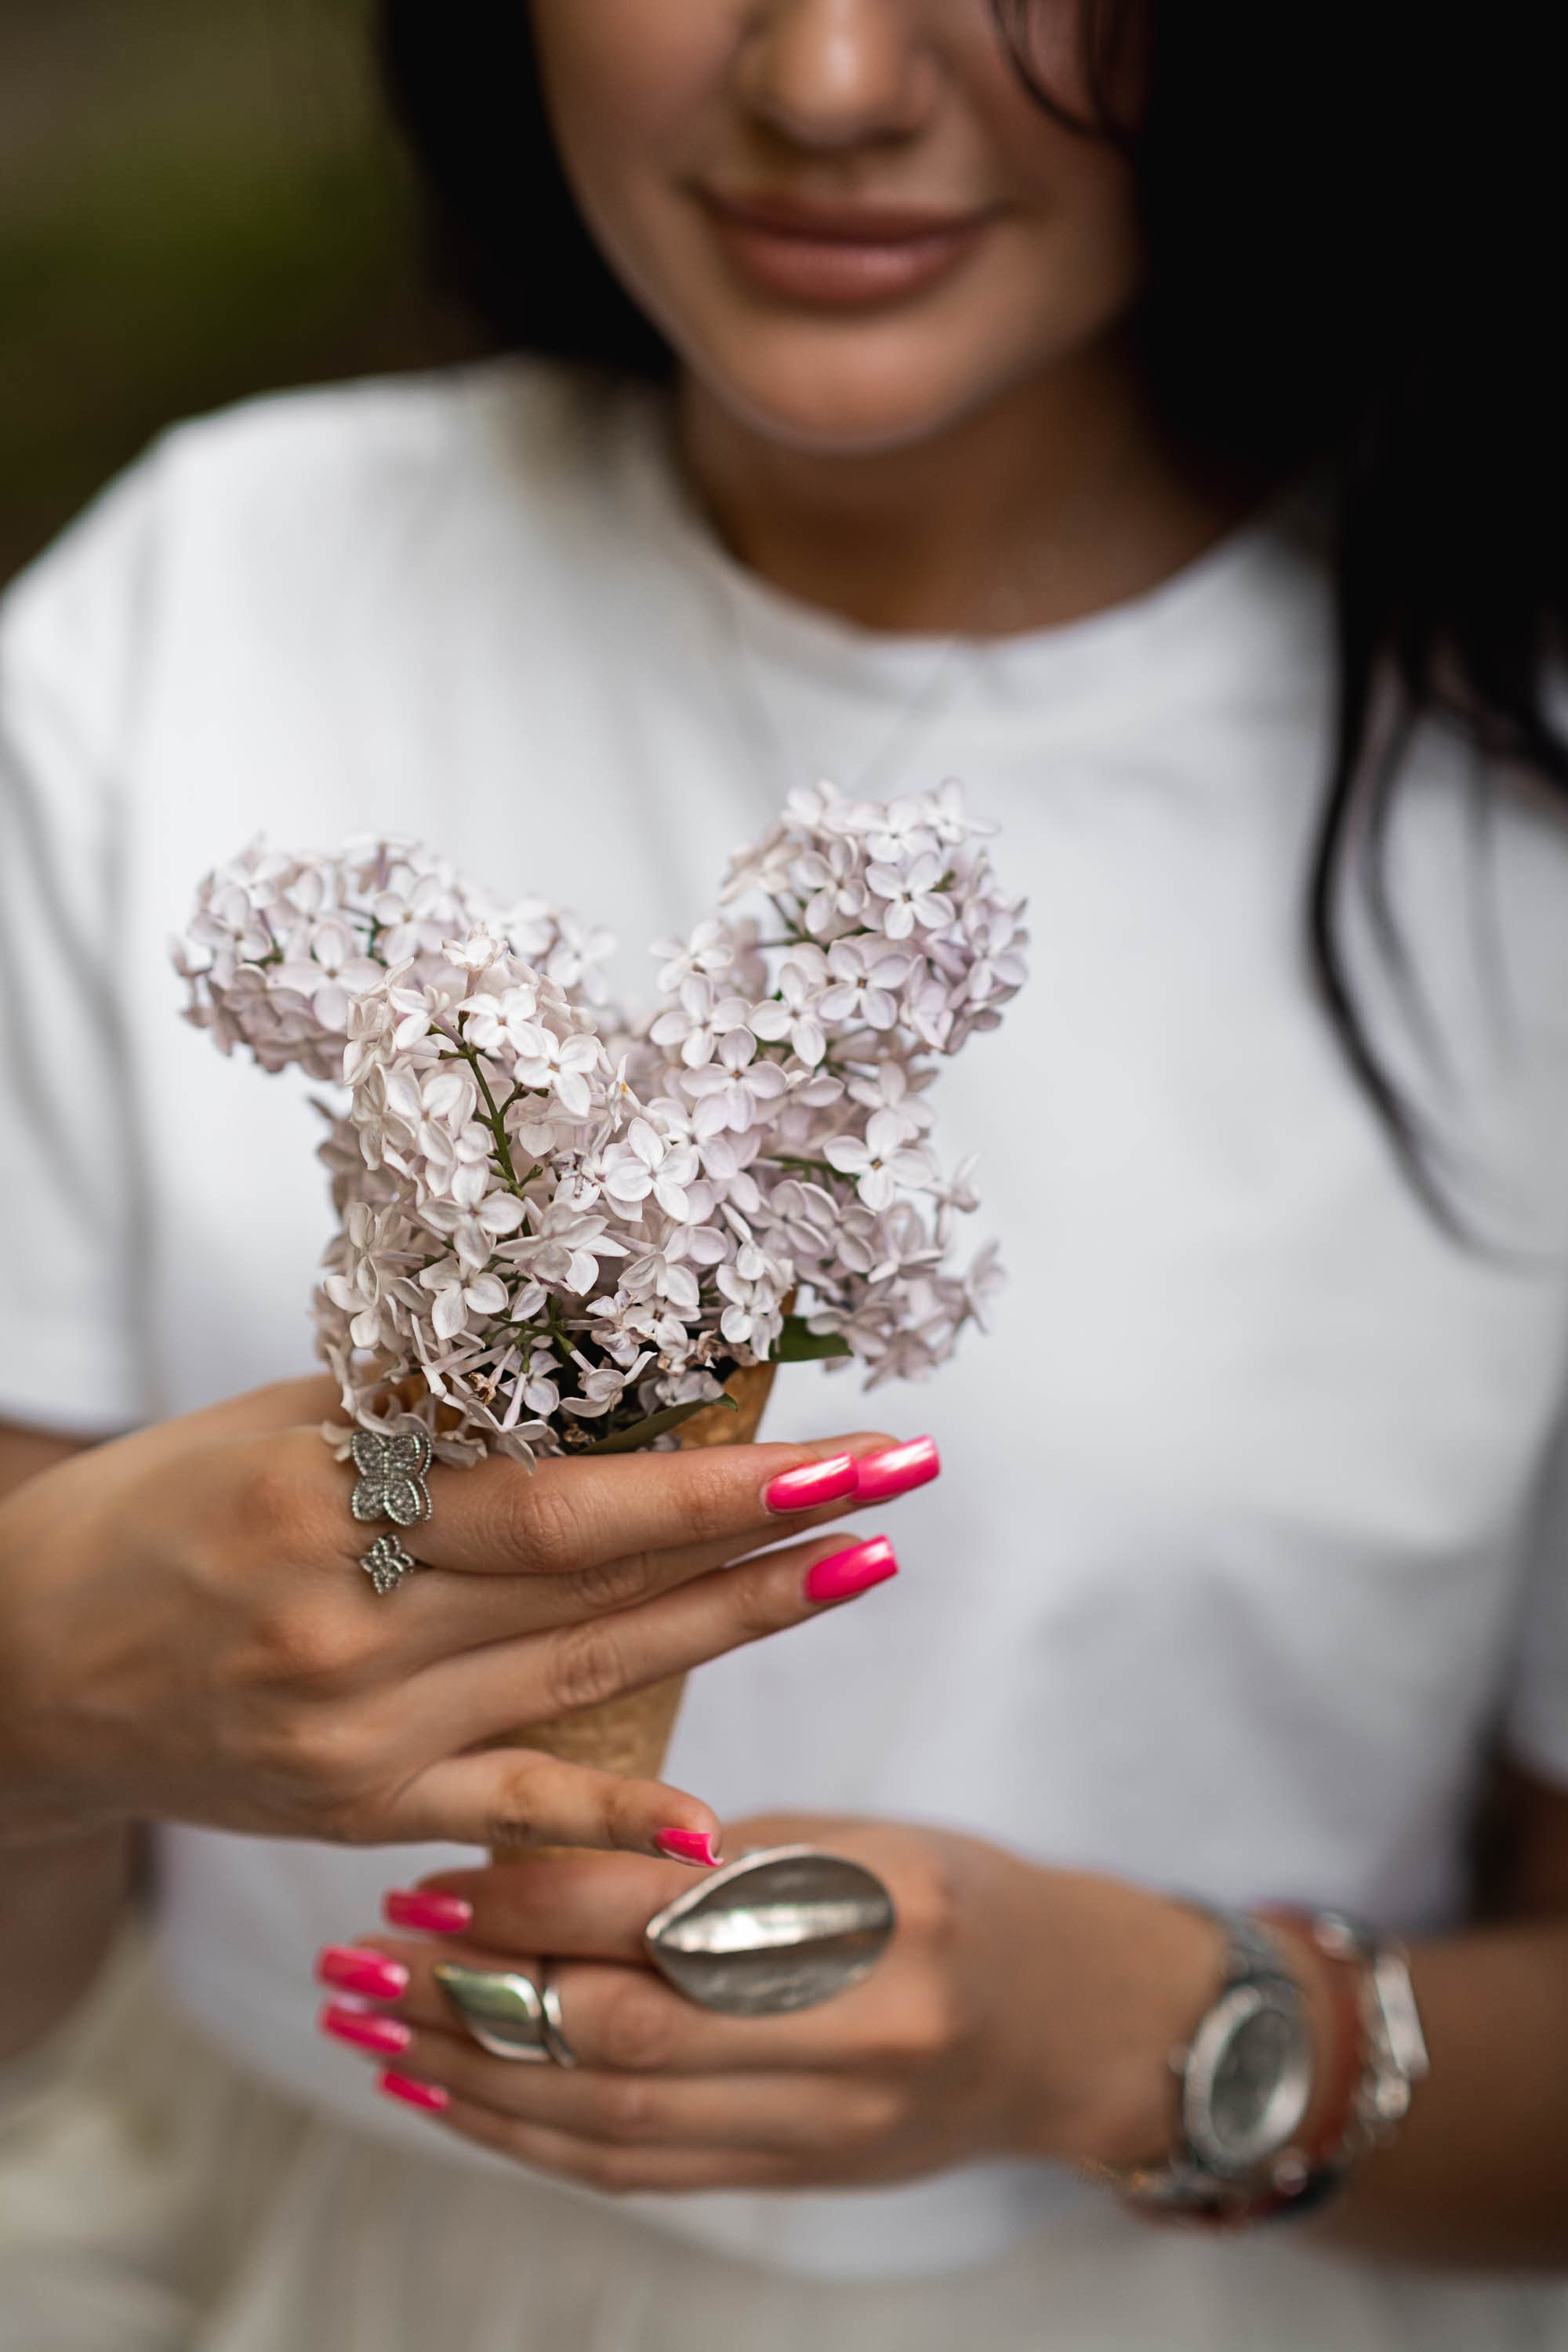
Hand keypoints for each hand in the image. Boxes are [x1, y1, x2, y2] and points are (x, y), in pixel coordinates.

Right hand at [0, 1386, 923, 1855]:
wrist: (21, 1662)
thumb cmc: (159, 1510)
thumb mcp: (287, 1426)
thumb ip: (435, 1427)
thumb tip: (603, 1397)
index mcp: (329, 1504)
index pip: (568, 1501)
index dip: (716, 1479)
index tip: (841, 1445)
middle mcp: (353, 1631)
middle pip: (606, 1587)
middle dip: (769, 1538)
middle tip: (899, 1486)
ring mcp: (358, 1738)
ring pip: (587, 1684)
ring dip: (734, 1631)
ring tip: (856, 1574)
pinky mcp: (354, 1811)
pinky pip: (504, 1819)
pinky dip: (606, 1826)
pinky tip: (708, 1829)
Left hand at [315, 1813, 1224, 2192]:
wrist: (1074, 2028)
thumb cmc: (960, 1896)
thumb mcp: (860, 1836)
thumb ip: (714, 1854)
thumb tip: (534, 1856)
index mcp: (881, 1905)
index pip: (670, 1911)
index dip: (537, 1898)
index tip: (438, 1873)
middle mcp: (859, 2028)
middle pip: (626, 2030)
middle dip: (477, 1994)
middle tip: (368, 1958)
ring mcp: (831, 2125)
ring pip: (614, 2119)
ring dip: (476, 2076)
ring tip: (373, 2028)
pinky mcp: (800, 2180)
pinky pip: (639, 2172)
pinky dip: (531, 2138)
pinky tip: (451, 2093)